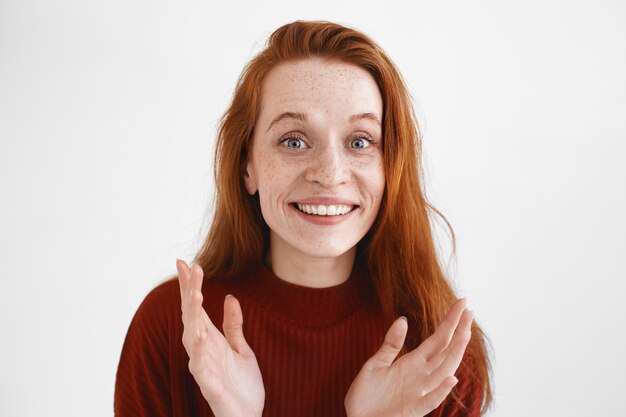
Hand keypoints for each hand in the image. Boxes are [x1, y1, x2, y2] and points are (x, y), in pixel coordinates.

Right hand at [176, 259, 264, 416]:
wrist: (248, 416)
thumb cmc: (241, 385)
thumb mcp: (242, 348)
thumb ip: (233, 325)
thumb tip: (229, 297)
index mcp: (210, 339)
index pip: (196, 308)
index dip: (189, 286)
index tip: (186, 263)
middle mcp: (202, 350)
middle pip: (191, 317)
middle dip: (190, 293)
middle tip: (191, 269)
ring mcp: (203, 367)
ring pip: (192, 338)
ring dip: (192, 316)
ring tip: (194, 295)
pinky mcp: (209, 385)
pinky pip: (200, 366)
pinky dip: (199, 351)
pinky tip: (200, 334)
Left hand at [345, 298, 471, 416]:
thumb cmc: (368, 394)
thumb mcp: (376, 363)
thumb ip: (391, 344)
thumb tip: (403, 318)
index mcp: (413, 362)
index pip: (438, 339)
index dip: (450, 321)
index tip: (462, 303)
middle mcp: (421, 376)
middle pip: (446, 351)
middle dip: (459, 332)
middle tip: (469, 312)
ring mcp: (419, 392)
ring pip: (443, 372)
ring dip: (455, 354)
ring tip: (464, 334)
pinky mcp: (411, 410)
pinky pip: (430, 401)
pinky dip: (441, 391)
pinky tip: (451, 378)